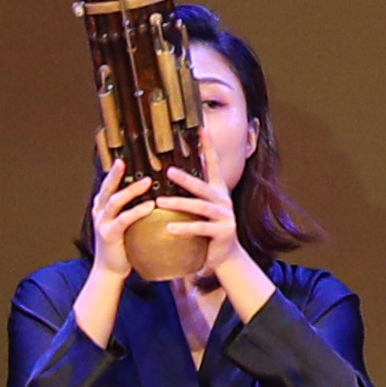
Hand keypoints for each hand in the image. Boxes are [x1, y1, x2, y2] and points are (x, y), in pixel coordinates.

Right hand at [81, 157, 156, 286]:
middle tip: (123, 160)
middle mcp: (100, 212)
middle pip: (107, 188)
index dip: (113, 171)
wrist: (111, 270)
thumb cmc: (124, 245)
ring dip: (131, 190)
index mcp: (103, 207)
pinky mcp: (109, 235)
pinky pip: (123, 220)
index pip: (108, 185)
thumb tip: (154, 193)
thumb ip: (132, 208)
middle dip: (114, 173)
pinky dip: (136, 211)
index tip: (122, 157)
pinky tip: (149, 206)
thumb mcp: (126, 223)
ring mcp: (102, 223)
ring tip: (147, 181)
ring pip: (115, 201)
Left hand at [152, 160, 245, 294]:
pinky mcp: (223, 232)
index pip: (214, 164)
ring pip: (200, 206)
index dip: (209, 147)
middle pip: (203, 186)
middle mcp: (224, 201)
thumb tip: (170, 173)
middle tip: (169, 171)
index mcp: (218, 192)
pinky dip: (184, 227)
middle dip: (186, 178)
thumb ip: (191, 194)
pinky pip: (200, 228)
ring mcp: (225, 216)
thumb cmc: (208, 231)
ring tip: (160, 201)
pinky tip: (168, 228)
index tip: (202, 129)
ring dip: (179, 203)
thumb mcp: (201, 210)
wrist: (225, 257)